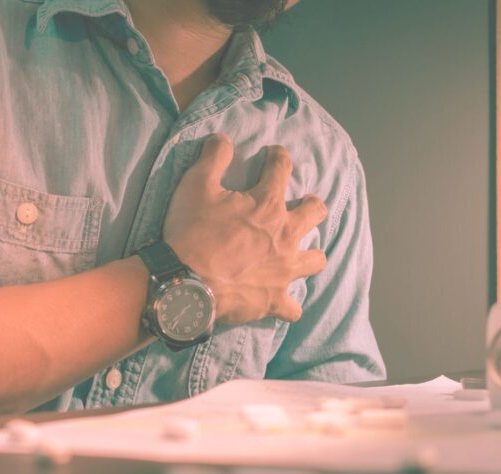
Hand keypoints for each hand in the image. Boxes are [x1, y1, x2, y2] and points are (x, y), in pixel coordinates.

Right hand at [163, 135, 327, 324]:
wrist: (184, 282)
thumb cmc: (191, 232)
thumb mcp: (195, 185)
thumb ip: (213, 158)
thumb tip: (223, 138)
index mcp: (267, 205)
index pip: (281, 169)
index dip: (278, 157)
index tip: (273, 154)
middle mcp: (285, 235)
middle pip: (315, 213)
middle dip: (312, 205)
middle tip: (303, 205)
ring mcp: (283, 271)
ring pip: (315, 260)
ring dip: (311, 254)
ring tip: (302, 254)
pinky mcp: (273, 301)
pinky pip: (293, 308)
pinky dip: (288, 305)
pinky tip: (283, 303)